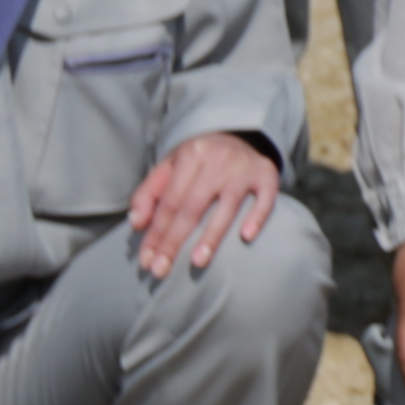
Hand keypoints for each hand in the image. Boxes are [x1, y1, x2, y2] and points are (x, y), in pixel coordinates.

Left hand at [126, 134, 282, 276]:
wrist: (240, 134)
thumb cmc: (199, 160)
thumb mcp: (170, 167)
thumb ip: (149, 193)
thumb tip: (137, 223)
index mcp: (190, 155)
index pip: (170, 201)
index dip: (156, 232)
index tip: (147, 260)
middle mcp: (218, 160)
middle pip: (193, 207)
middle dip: (174, 241)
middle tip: (161, 271)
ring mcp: (244, 168)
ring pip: (227, 207)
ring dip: (211, 236)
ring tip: (197, 262)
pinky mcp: (268, 174)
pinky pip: (265, 198)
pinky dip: (257, 216)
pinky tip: (246, 236)